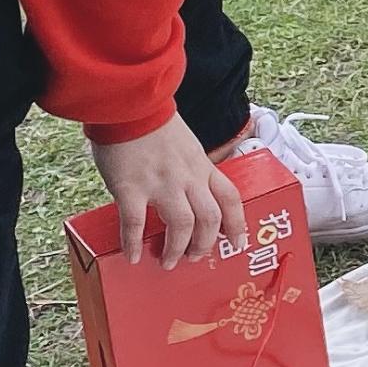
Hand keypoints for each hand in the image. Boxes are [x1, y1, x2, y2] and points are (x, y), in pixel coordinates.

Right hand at [91, 117, 244, 267]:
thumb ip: (189, 168)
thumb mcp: (185, 145)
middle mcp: (187, 177)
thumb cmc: (154, 124)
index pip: (231, 198)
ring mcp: (161, 183)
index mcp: (202, 166)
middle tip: (195, 257)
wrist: (129, 104)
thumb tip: (187, 191)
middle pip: (210, 218)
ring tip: (168, 261)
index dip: (238, 223)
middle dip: (205, 244)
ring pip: (182, 224)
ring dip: (176, 248)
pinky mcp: (131, 187)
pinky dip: (134, 243)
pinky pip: (135, 222)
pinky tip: (132, 256)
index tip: (238, 242)